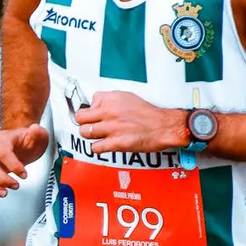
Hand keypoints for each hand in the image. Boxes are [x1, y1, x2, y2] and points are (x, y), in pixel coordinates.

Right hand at [0, 124, 48, 197]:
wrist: (15, 143)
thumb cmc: (25, 141)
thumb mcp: (37, 136)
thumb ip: (38, 133)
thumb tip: (35, 129)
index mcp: (2, 141)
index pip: (3, 153)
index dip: (13, 166)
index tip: (24, 175)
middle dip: (1, 179)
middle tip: (16, 185)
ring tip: (4, 193)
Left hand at [73, 92, 187, 153]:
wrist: (164, 127)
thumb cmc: (149, 114)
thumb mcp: (128, 98)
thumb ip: (111, 101)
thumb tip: (96, 106)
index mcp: (113, 99)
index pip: (89, 102)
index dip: (91, 111)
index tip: (93, 116)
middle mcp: (110, 111)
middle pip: (81, 118)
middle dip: (84, 123)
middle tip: (90, 127)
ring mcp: (112, 127)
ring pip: (85, 132)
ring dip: (90, 136)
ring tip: (98, 136)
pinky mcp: (116, 142)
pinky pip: (95, 147)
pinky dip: (98, 148)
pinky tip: (105, 145)